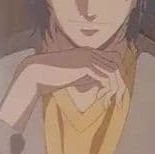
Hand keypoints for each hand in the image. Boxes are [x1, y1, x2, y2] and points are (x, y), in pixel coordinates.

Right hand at [0, 48, 125, 130]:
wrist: (35, 73)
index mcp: (88, 52)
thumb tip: (104, 84)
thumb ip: (89, 77)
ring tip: (106, 102)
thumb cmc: (51, 77)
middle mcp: (90, 52)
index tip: (113, 95)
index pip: (112, 61)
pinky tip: (99, 99)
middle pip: (116, 66)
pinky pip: (105, 77)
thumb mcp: (75, 77)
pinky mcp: (85, 65)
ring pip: (113, 72)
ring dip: (114, 89)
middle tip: (117, 102)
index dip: (115, 79)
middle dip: (119, 85)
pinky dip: (106, 90)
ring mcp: (88, 57)